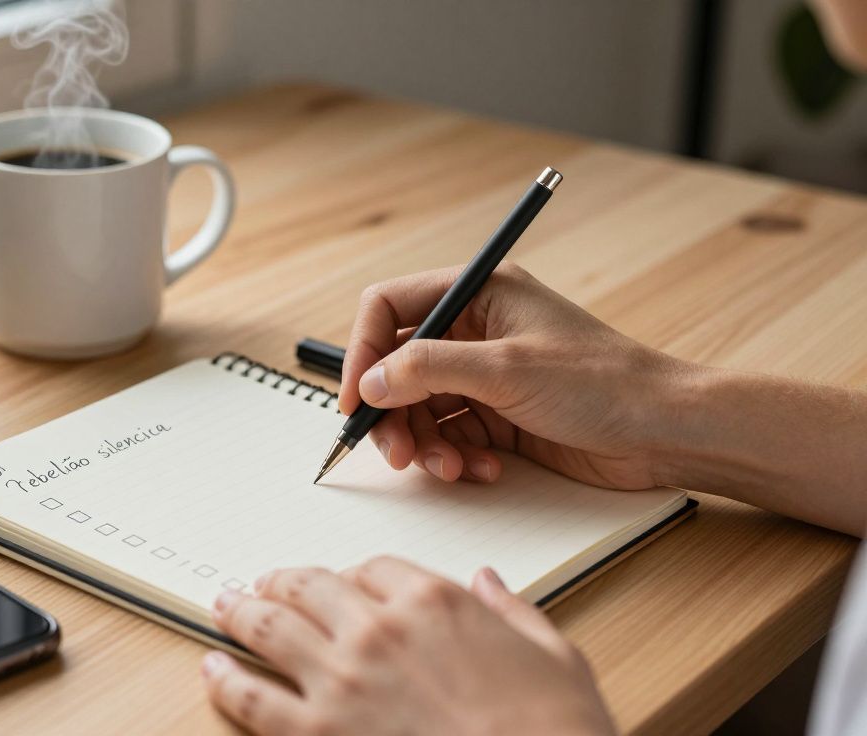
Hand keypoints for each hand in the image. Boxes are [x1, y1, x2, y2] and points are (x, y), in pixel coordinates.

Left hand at [202, 558, 615, 735]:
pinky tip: (212, 669)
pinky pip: (253, 700)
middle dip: (281, 580)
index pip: (374, 568)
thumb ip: (513, 611)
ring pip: (270, 627)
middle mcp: (379, 629)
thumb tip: (490, 582)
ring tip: (224, 604)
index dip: (352, 574)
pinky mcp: (320, 732)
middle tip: (263, 582)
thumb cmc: (555, 730)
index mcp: (435, 601)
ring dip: (240, 611)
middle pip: (310, 585)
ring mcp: (343, 680)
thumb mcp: (555, 656)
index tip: (343, 582)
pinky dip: (226, 681)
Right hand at [339, 262, 686, 489]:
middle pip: (397, 366)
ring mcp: (486, 375)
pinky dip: (455, 457)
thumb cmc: (605, 383)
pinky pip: (450, 435)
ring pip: (419, 407)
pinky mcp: (499, 416)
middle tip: (396, 453)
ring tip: (451, 468)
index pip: (389, 308)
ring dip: (425, 443)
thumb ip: (428, 369)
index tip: (355, 399)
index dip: (363, 351)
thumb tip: (371, 382)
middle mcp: (476, 329)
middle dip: (393, 413)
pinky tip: (484, 470)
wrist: (667, 432)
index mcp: (479, 293)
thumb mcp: (507, 369)